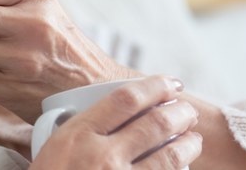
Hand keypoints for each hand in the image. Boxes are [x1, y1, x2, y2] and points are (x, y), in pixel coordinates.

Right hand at [32, 76, 201, 168]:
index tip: (169, 83)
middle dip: (180, 112)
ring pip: (170, 156)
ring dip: (189, 143)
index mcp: (77, 135)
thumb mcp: (53, 148)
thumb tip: (122, 110)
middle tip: (187, 110)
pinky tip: (184, 167)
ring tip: (193, 138)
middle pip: (155, 123)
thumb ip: (81, 127)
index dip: (155, 86)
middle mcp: (102, 157)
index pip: (126, 99)